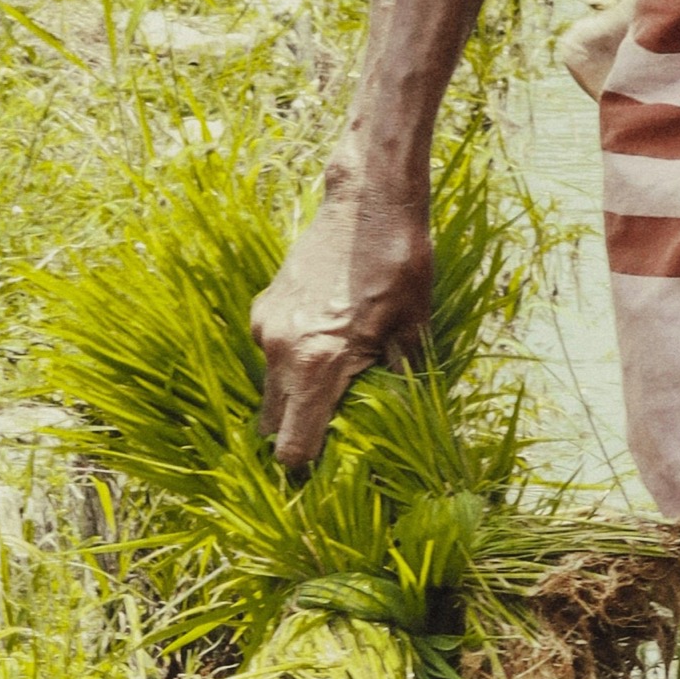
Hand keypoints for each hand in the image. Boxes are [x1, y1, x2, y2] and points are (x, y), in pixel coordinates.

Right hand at [252, 174, 438, 475]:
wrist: (368, 199)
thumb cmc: (399, 261)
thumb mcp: (414, 330)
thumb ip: (402, 385)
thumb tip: (407, 433)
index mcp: (316, 364)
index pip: (292, 448)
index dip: (308, 471)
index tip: (328, 480)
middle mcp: (279, 350)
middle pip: (274, 425)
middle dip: (299, 439)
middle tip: (336, 441)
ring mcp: (266, 326)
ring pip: (272, 390)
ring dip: (297, 401)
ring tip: (338, 393)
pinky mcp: (264, 306)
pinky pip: (272, 355)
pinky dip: (293, 366)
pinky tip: (330, 348)